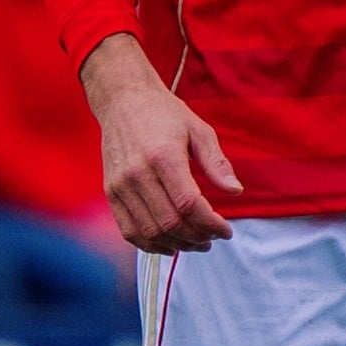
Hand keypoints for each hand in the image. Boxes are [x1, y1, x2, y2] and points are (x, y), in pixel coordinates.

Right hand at [80, 35, 242, 253]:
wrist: (123, 100)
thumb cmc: (164, 114)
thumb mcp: (198, 130)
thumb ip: (217, 163)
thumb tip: (236, 191)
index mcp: (163, 156)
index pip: (189, 204)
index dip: (211, 224)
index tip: (226, 231)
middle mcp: (138, 173)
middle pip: (170, 222)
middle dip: (197, 237)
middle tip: (213, 238)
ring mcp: (120, 185)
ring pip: (150, 232)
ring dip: (178, 245)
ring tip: (196, 243)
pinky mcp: (110, 192)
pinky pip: (129, 231)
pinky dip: (151, 245)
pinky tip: (170, 244)